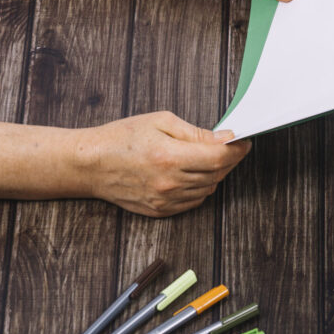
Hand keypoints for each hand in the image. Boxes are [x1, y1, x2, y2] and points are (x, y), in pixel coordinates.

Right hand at [76, 111, 250, 216]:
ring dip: (215, 173)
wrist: (89, 164)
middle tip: (229, 146)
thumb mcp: (161, 122)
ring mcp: (165, 200)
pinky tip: (192, 173)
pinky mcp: (160, 211)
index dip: (237, 149)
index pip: (220, 158)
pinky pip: (194, 201)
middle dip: (229, 159)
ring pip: (208, 188)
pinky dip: (200, 187)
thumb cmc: (122, 137)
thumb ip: (196, 133)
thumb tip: (224, 139)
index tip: (243, 141)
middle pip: (217, 174)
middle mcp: (170, 183)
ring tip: (207, 157)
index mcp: (170, 158)